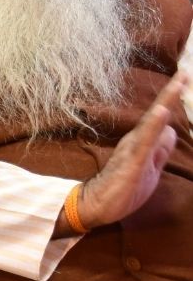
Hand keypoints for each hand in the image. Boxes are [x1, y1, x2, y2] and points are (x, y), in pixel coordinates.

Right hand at [71, 70, 186, 230]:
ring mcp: (132, 151)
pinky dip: (153, 127)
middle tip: (184, 73)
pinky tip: (161, 115)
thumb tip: (173, 130)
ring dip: (164, 105)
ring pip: (151, 125)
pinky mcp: (131, 164)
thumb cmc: (122, 190)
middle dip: (170, 95)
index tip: (183, 77)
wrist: (96, 207)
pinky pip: (143, 144)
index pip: (160, 118)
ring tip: (176, 87)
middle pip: (156, 115)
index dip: (171, 99)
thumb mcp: (149, 168)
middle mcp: (135, 141)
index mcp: (142, 143)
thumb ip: (160, 149)